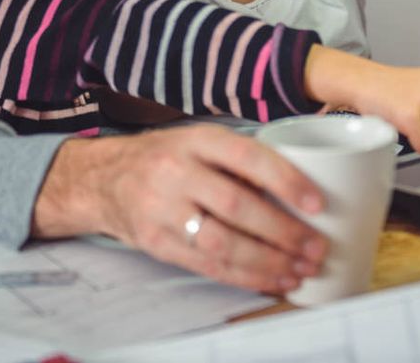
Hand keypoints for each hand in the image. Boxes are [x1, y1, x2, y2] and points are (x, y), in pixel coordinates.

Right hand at [32, 125, 327, 293]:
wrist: (102, 178)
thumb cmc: (165, 158)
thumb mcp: (199, 141)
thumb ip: (239, 160)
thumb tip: (297, 190)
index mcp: (197, 140)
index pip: (248, 158)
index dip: (286, 181)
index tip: (316, 203)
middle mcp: (177, 172)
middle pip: (237, 206)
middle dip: (283, 232)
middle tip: (315, 246)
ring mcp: (162, 209)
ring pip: (223, 242)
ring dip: (268, 261)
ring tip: (299, 269)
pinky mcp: (156, 242)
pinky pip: (206, 265)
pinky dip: (244, 276)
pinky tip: (270, 279)